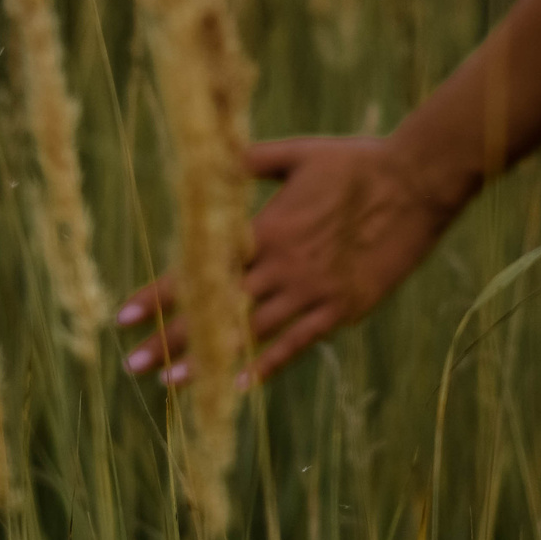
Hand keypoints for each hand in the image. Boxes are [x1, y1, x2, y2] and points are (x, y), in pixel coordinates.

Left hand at [119, 136, 458, 385]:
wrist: (417, 182)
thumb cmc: (358, 162)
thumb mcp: (298, 154)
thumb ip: (250, 162)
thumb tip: (211, 159)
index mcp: (265, 229)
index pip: (200, 269)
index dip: (159, 294)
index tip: (123, 314)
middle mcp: (281, 266)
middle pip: (216, 309)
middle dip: (170, 338)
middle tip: (131, 365)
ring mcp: (312, 291)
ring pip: (249, 333)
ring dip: (208, 360)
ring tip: (170, 383)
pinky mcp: (342, 309)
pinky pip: (296, 344)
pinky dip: (265, 365)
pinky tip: (237, 385)